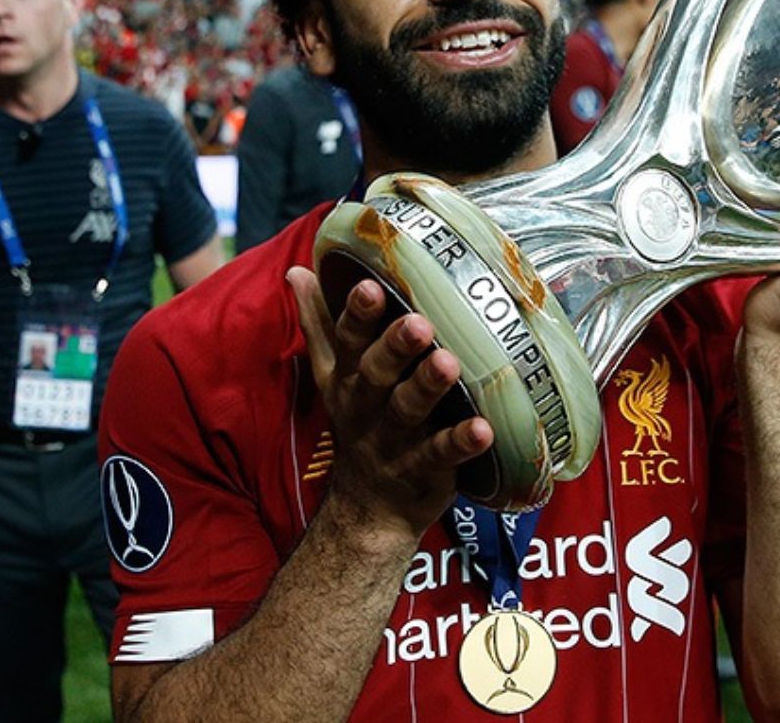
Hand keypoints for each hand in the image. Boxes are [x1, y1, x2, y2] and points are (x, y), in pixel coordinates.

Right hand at [287, 268, 493, 543]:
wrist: (367, 508)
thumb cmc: (360, 422)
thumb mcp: (332, 375)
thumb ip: (319, 324)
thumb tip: (296, 271)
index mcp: (347, 379)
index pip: (347, 342)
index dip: (357, 315)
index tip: (370, 286)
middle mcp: (366, 407)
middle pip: (376, 374)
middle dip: (395, 348)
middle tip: (418, 323)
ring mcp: (394, 441)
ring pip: (408, 412)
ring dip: (427, 388)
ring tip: (448, 364)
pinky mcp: (424, 471)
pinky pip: (441, 455)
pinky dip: (461, 444)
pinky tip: (483, 429)